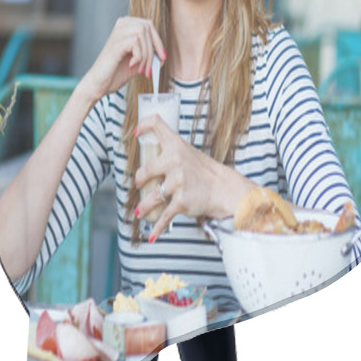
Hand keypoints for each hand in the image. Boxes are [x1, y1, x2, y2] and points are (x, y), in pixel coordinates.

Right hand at [83, 17, 165, 101]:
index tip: (162, 57)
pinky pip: (136, 43)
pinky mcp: (115, 42)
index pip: (149, 25)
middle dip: (153, 50)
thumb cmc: (115, 72)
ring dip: (146, 56)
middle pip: (148, 28)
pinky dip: (138, 57)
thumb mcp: (138, 61)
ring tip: (140, 69)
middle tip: (150, 67)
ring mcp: (117, 33)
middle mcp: (121, 25)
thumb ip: (148, 54)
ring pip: (143, 35)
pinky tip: (131, 65)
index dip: (158, 42)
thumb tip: (162, 54)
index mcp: (126, 26)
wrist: (99, 84)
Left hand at [134, 115, 251, 241]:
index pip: (157, 124)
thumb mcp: (188, 154)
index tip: (136, 133)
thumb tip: (149, 157)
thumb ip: (171, 153)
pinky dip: (157, 227)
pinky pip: (164, 216)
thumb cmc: (204, 172)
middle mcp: (175, 161)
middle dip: (138, 180)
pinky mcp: (181, 201)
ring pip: (152, 197)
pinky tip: (152, 235)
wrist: (224, 189)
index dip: (143, 125)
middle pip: (144, 170)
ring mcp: (178, 181)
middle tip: (138, 184)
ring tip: (140, 211)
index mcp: (176, 145)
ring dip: (143, 206)